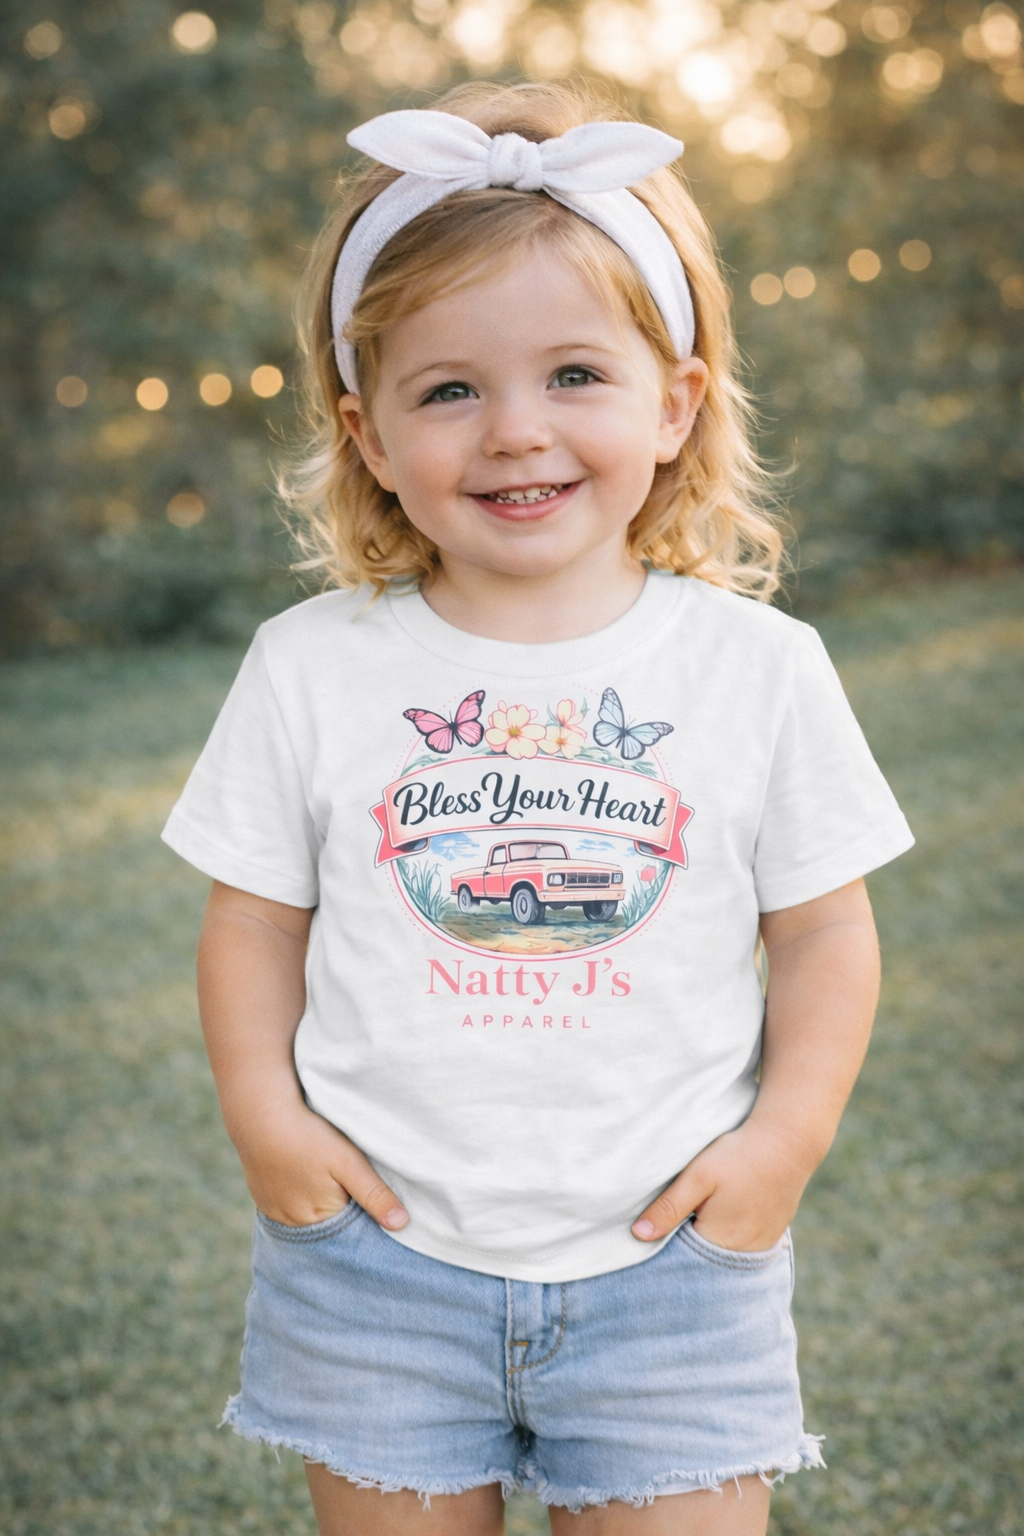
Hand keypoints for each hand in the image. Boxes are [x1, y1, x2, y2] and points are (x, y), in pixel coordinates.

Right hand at [235, 1099, 408, 1232]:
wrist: (260, 1115)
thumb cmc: (308, 1137)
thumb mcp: (349, 1163)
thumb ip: (374, 1195)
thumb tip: (401, 1225)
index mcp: (318, 1220)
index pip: (351, 1231)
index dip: (365, 1215)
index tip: (370, 1194)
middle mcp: (293, 1225)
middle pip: (329, 1226)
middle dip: (344, 1210)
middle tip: (347, 1180)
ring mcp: (275, 1214)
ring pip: (309, 1217)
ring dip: (320, 1204)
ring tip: (324, 1176)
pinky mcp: (263, 1200)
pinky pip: (289, 1207)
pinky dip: (300, 1197)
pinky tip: (305, 1176)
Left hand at [630, 1119, 819, 1251]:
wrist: (788, 1141)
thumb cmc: (739, 1156)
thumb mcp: (698, 1177)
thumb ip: (669, 1207)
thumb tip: (638, 1235)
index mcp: (720, 1243)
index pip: (683, 1259)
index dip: (668, 1244)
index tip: (658, 1229)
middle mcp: (745, 1254)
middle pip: (705, 1259)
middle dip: (689, 1245)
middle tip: (684, 1215)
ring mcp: (763, 1246)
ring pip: (725, 1253)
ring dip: (712, 1240)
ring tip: (705, 1214)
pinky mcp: (774, 1234)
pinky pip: (745, 1245)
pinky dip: (732, 1236)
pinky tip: (727, 1215)